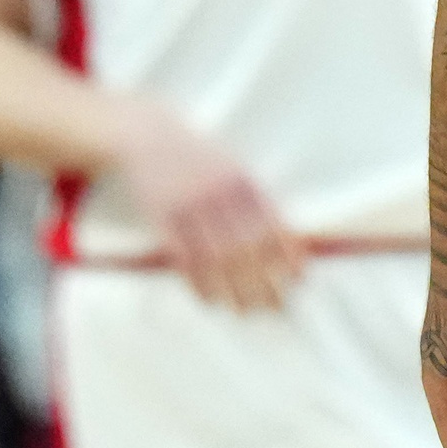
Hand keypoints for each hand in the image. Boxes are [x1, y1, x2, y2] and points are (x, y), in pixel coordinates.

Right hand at [113, 100, 304, 310]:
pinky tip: (211, 300)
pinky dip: (198, 283)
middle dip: (264, 282)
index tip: (299, 279)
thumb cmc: (199, 158)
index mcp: (242, 180)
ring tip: (245, 311)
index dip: (288, 254)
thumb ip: (259, 199)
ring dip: (233, 290)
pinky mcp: (161, 216)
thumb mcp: (234, 166)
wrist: (148, 136)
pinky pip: (183, 257)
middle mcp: (218, 193)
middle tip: (276, 307)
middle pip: (246, 248)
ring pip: (215, 258)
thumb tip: (292, 239)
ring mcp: (188, 205)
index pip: (272, 223)